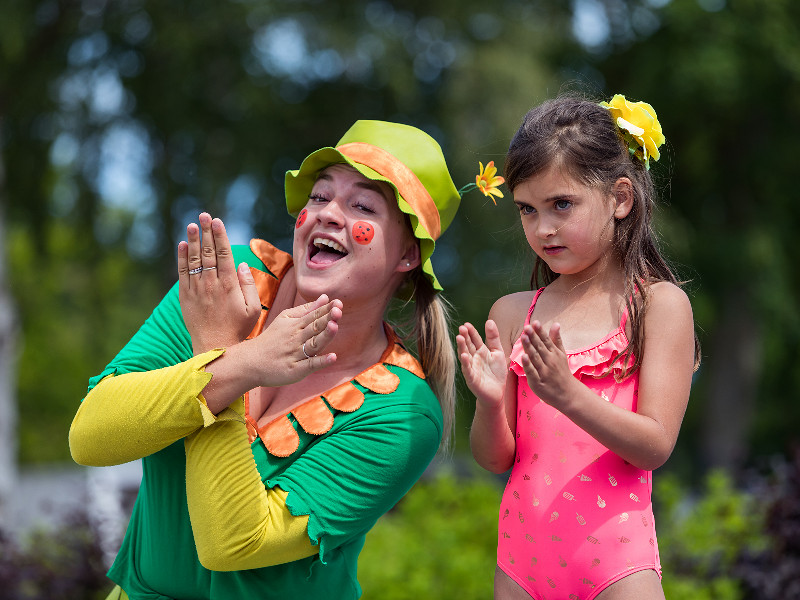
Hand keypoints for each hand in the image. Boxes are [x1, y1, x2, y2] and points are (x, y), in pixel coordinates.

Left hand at [178, 213, 260, 353]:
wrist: (215, 348)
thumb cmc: (238, 329)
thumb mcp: (253, 309)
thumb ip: (249, 285)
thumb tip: (242, 265)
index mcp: (229, 286)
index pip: (223, 255)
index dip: (220, 236)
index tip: (217, 221)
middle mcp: (211, 285)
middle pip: (208, 253)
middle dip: (206, 232)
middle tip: (204, 215)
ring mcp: (196, 290)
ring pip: (194, 260)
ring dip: (193, 241)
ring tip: (192, 224)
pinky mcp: (186, 298)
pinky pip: (182, 274)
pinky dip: (182, 258)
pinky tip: (182, 245)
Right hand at [247, 294, 341, 387]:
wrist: (249, 362)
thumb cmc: (271, 339)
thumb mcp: (285, 319)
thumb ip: (306, 310)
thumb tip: (325, 297)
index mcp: (295, 325)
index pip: (313, 316)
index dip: (326, 310)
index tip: (338, 303)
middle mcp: (296, 339)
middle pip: (314, 328)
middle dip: (327, 319)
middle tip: (338, 310)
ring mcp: (296, 355)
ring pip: (313, 344)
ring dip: (325, 336)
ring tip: (335, 326)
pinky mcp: (295, 370)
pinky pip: (310, 365)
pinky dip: (321, 361)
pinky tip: (332, 357)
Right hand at [457, 320, 506, 407]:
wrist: (497, 393)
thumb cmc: (496, 373)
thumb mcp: (498, 352)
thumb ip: (493, 338)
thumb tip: (489, 320)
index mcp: (480, 352)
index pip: (474, 339)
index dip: (471, 332)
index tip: (467, 324)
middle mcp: (474, 359)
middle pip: (468, 346)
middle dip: (465, 337)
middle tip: (462, 328)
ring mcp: (472, 368)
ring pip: (465, 356)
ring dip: (462, 347)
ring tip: (459, 338)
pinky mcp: (472, 379)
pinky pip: (468, 370)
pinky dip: (466, 363)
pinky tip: (464, 356)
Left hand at [518, 320, 575, 407]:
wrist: (568, 394)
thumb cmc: (562, 372)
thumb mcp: (561, 354)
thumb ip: (556, 339)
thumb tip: (556, 323)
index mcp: (554, 353)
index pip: (546, 340)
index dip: (540, 332)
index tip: (535, 322)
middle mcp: (550, 361)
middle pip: (540, 347)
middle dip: (533, 337)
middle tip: (526, 327)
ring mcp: (544, 372)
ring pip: (535, 358)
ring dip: (529, 347)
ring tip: (524, 337)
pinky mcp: (537, 382)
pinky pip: (532, 372)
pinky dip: (528, 365)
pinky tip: (523, 357)